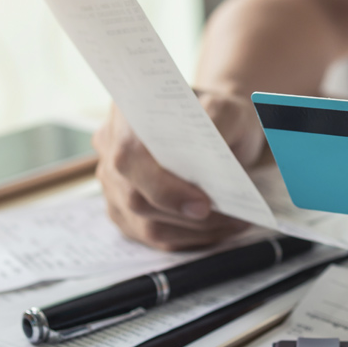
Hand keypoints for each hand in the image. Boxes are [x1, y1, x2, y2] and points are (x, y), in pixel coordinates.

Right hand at [92, 92, 264, 250]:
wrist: (220, 124)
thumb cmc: (220, 114)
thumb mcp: (228, 109)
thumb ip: (218, 122)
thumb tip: (211, 155)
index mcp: (128, 114)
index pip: (130, 158)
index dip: (162, 188)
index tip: (203, 205)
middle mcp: (111, 149)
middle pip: (134, 199)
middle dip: (186, 217)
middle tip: (232, 218)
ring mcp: (115, 183)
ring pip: (145, 224)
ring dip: (194, 231)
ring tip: (236, 224)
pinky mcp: (126, 211)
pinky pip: (154, 235)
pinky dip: (190, 238)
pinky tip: (221, 229)